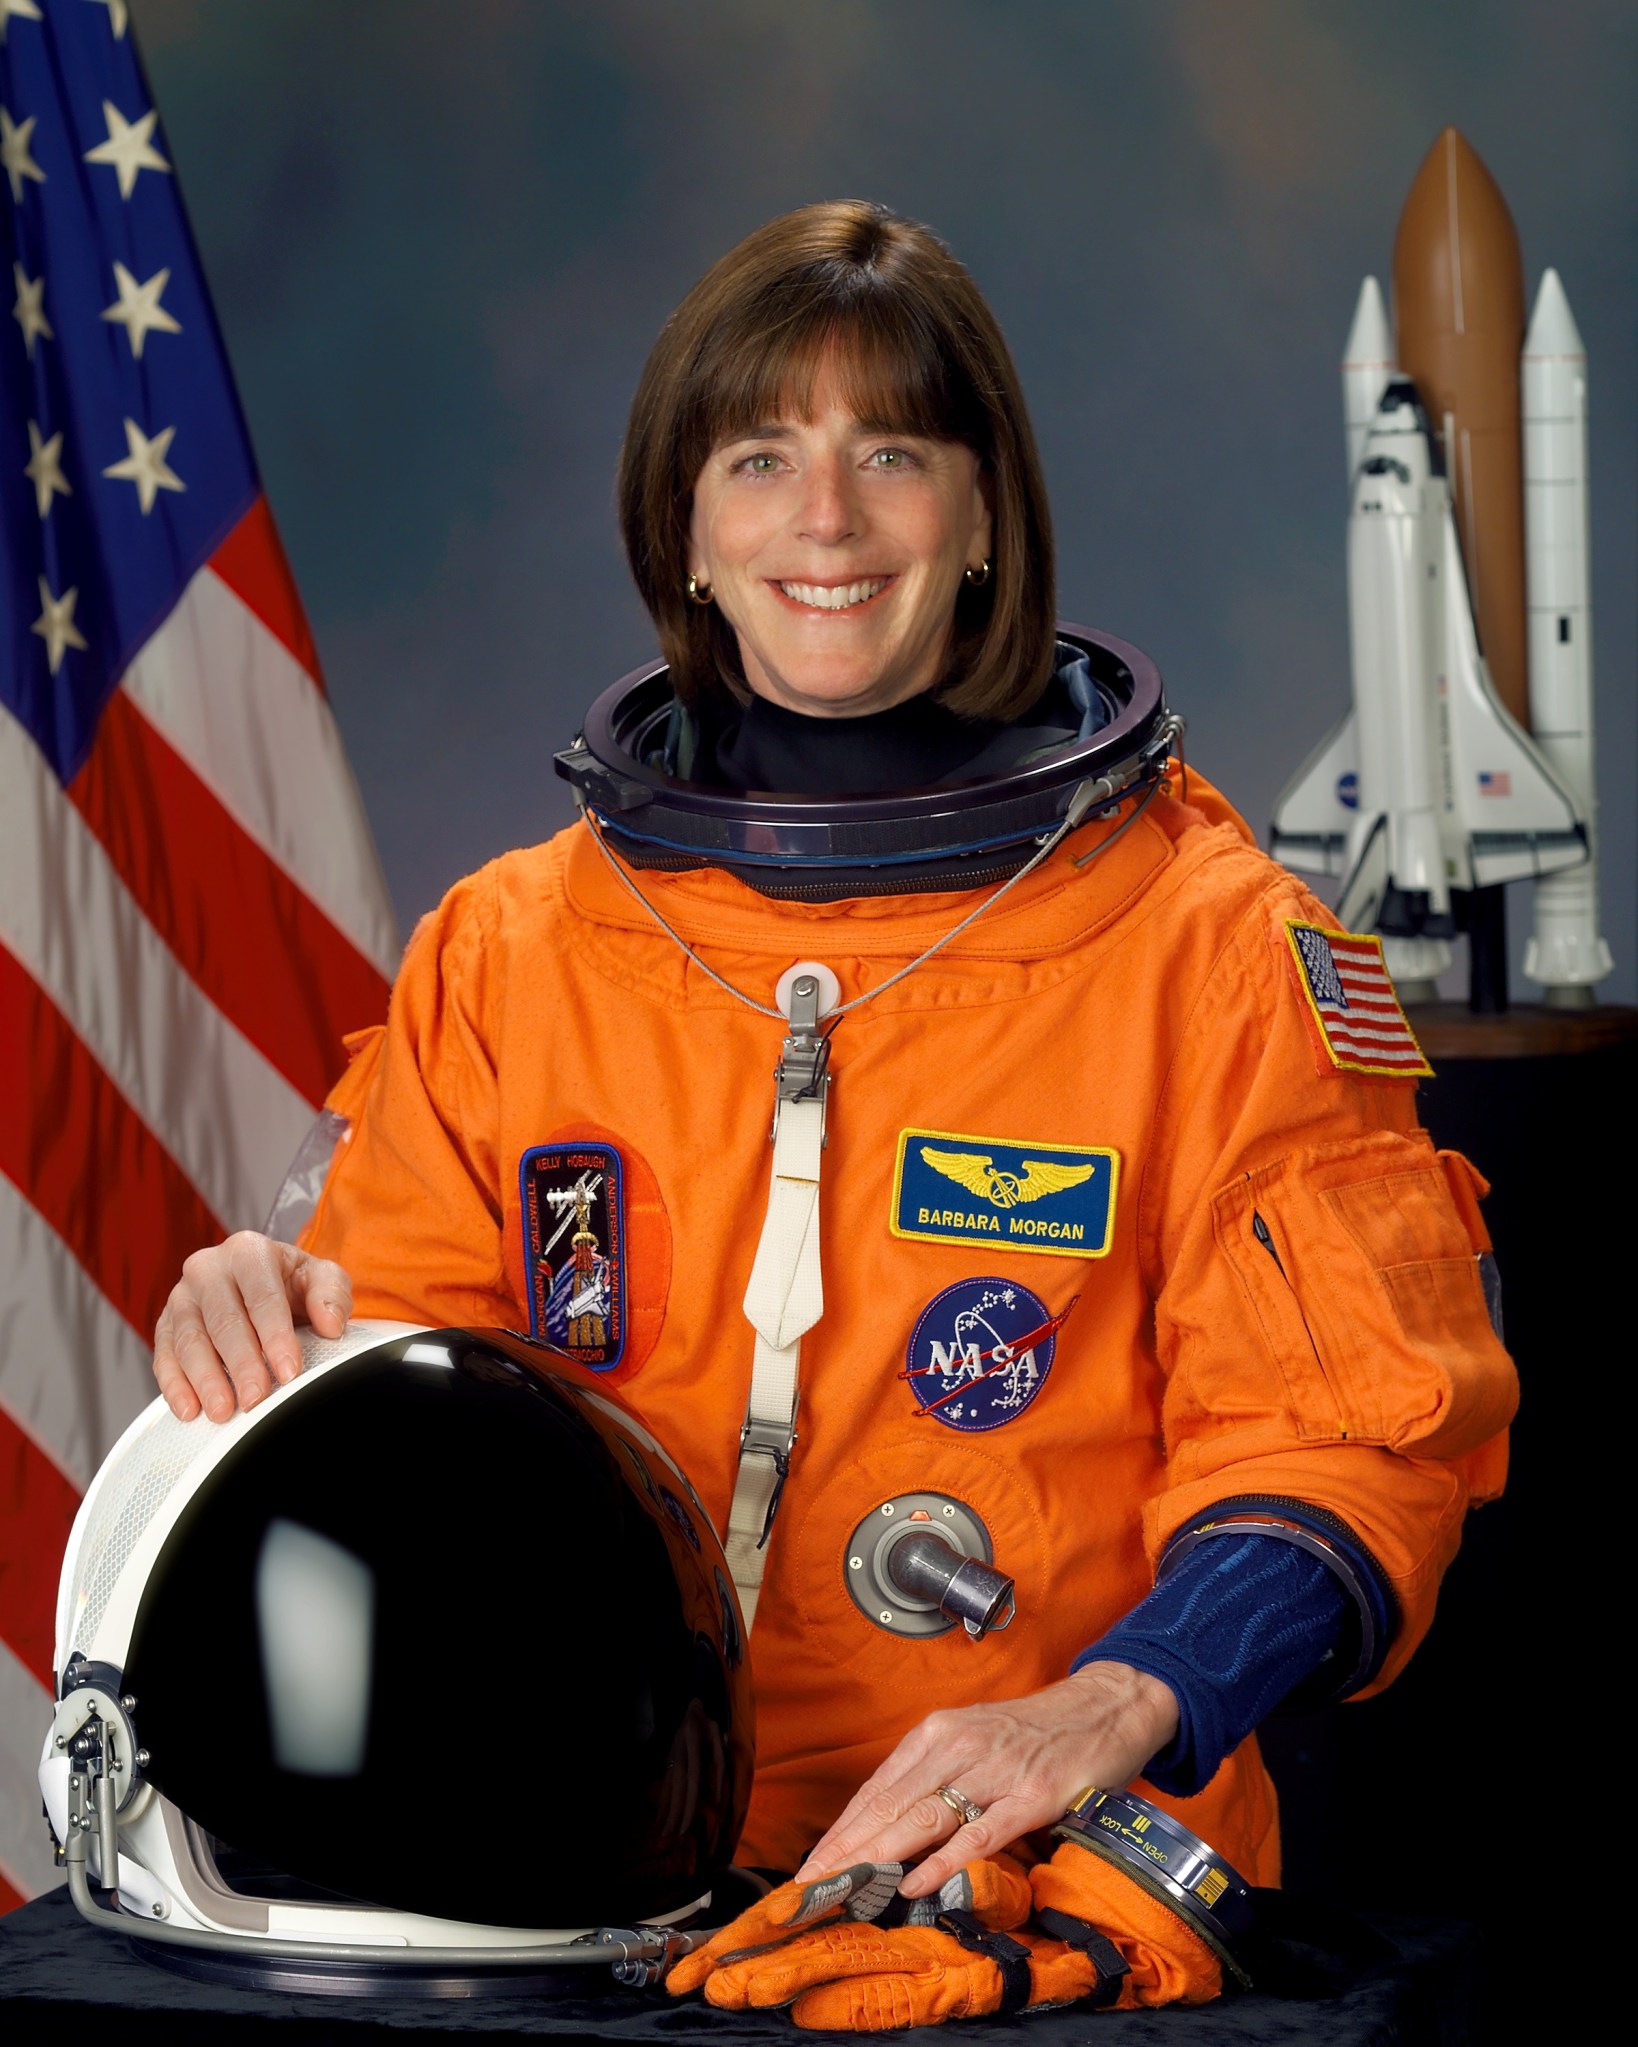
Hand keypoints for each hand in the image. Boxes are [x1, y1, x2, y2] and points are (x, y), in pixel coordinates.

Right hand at [153, 1232, 352, 1421]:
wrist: (261, 1283)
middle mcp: (208, 1269)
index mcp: (248, 1251)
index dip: (276, 1336)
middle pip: (223, 1321)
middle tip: (255, 1399)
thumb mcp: (321, 1278)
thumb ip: (330, 1295)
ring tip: (223, 1412)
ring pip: (189, 1340)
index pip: (262, 1296)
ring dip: (205, 1380)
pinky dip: (175, 1385)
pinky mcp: (165, 1324)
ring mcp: (181, 1297)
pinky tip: (189, 1409)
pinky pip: (165, 1356)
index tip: (289, 1372)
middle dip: (241, 1364)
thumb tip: (330, 1324)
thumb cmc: (292, 1282)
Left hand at [796, 1662, 1178, 1898]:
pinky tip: (914, 1884)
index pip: (876, 1790)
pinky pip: (980, 1833)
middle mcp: (959, 1746)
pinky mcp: (1033, 1796)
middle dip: (844, 1851)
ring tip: (840, 1888)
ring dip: (877, 1857)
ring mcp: (996, 1770)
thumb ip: (935, 1778)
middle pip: (889, 1806)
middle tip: (806, 1888)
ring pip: (924, 1817)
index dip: (840, 1832)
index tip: (808, 1868)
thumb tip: (886, 1828)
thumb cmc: (1034, 1731)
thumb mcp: (974, 1741)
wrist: (1105, 1706)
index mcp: (939, 1732)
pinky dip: (944, 1861)